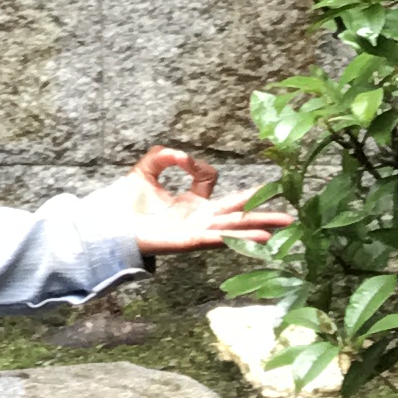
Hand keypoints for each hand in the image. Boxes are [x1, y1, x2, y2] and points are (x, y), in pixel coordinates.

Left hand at [118, 145, 292, 259]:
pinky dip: (234, 238)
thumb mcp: (144, 171)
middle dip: (262, 215)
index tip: (186, 163)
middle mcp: (198, 219)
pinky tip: (253, 239)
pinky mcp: (186, 242)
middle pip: (237, 216)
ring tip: (278, 231)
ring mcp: (194, 232)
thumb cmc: (125, 204)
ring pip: (231, 229)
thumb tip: (183, 156)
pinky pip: (213, 239)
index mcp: (192, 203)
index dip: (202, 169)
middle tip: (289, 215)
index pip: (213, 184)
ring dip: (254, 229)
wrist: (107, 226)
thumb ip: (162, 157)